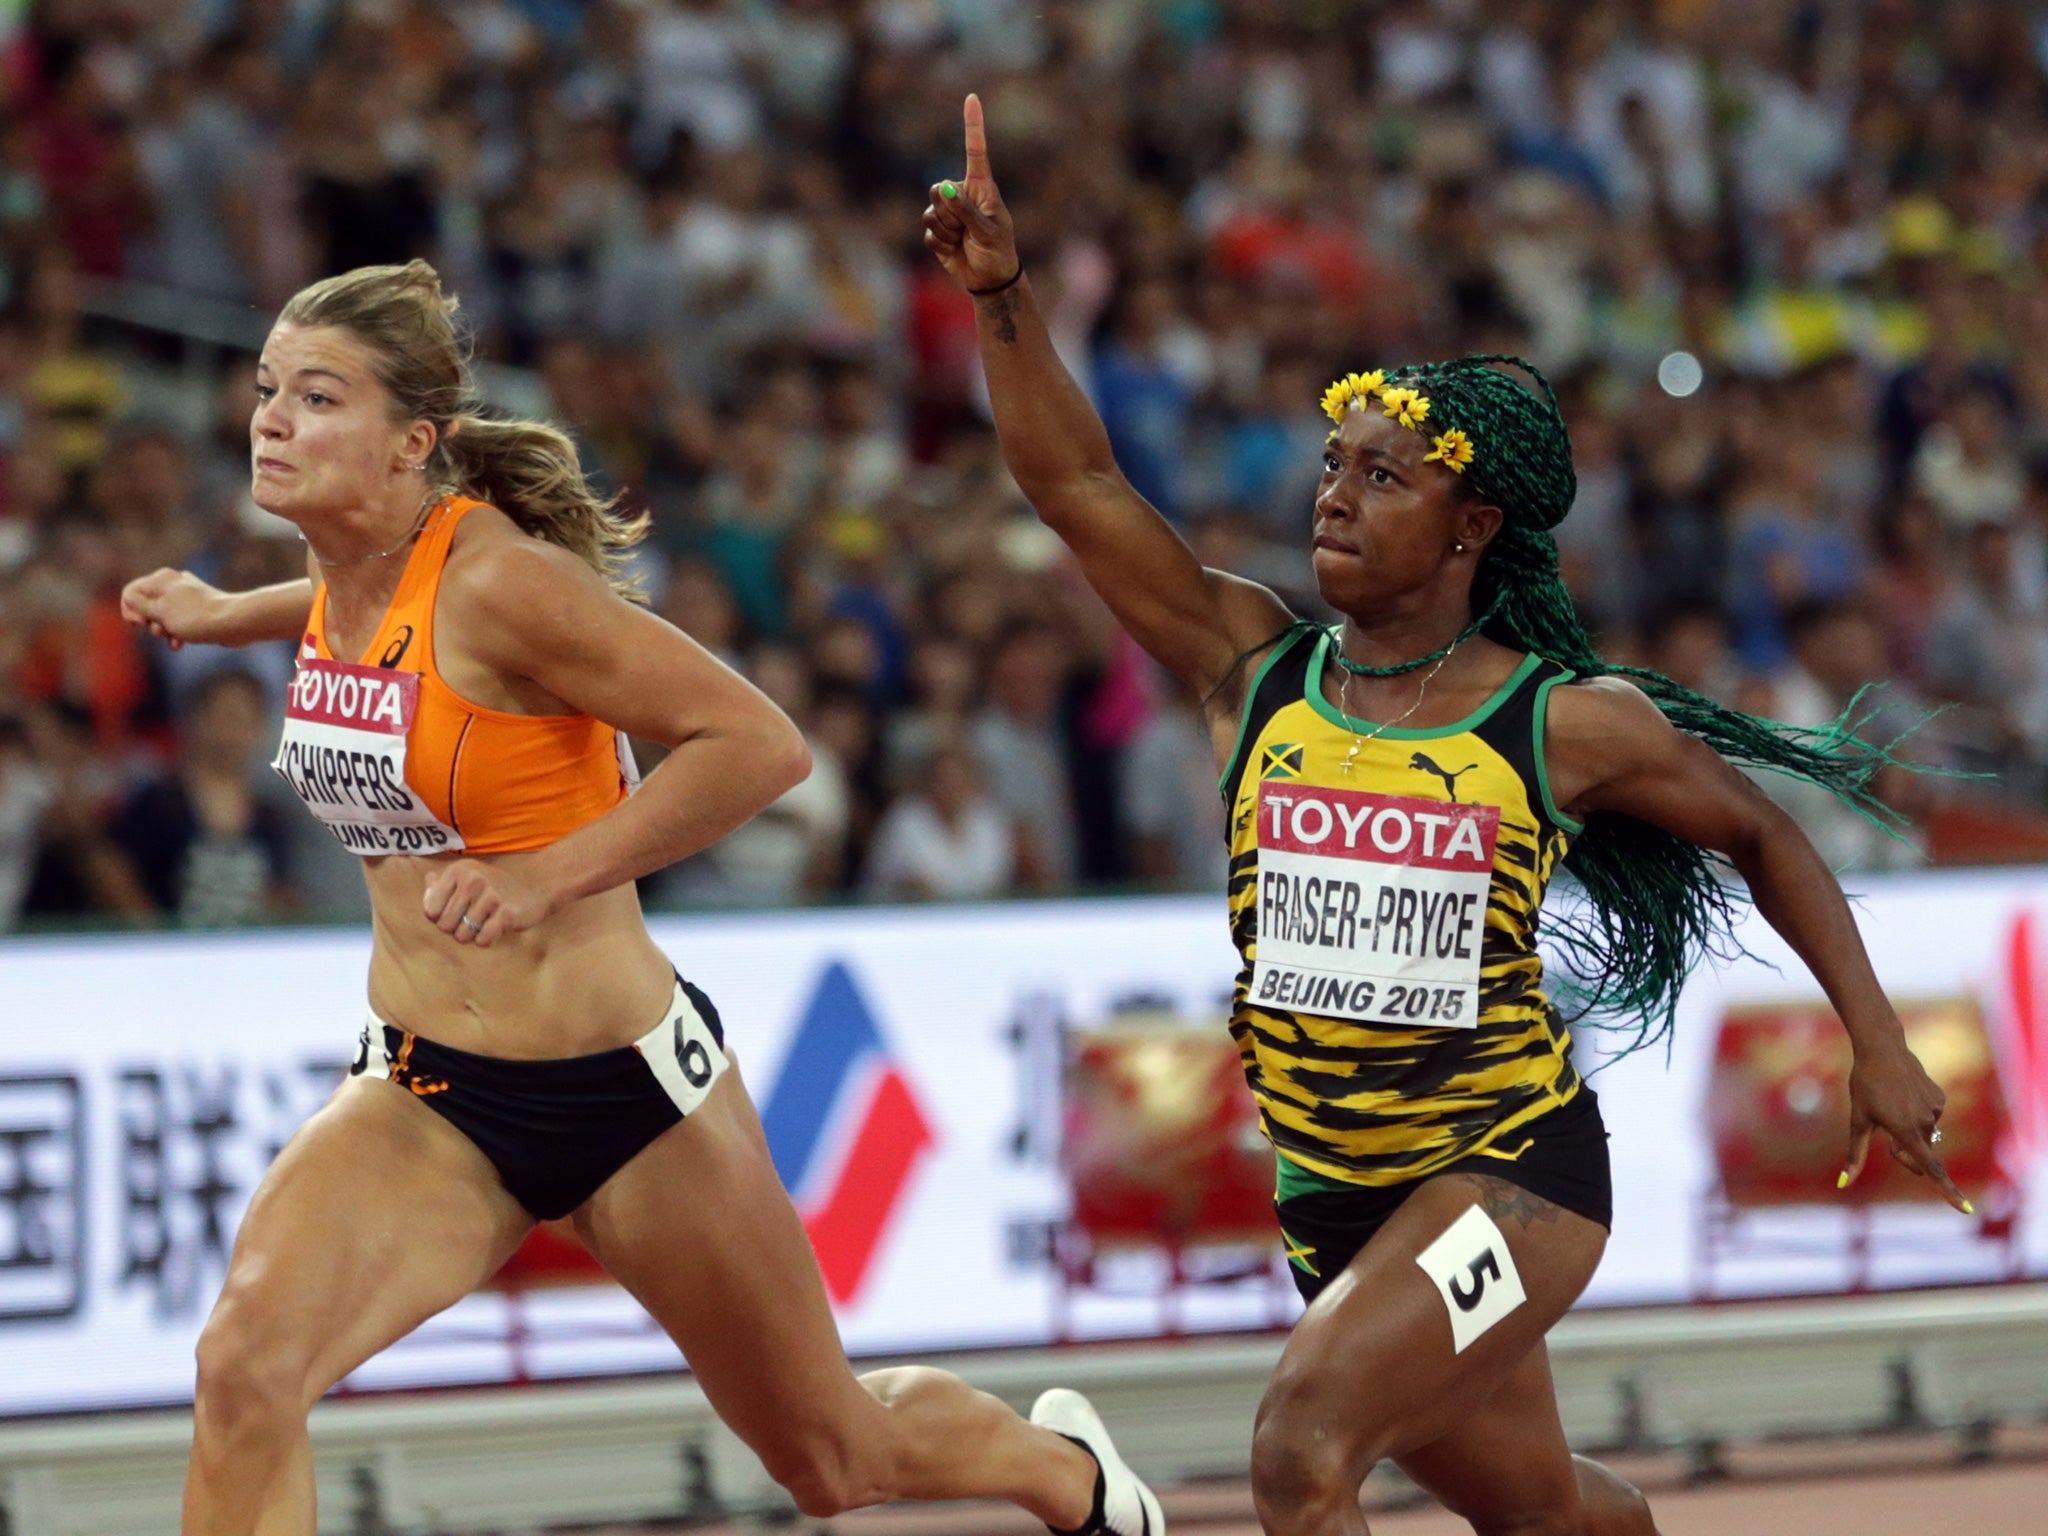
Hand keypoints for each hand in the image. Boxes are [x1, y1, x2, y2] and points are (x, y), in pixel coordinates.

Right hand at [120, 568, 224, 650]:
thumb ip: (139, 604)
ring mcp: (186, 597)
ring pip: (162, 617)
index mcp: (160, 579)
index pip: (130, 593)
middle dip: (149, 623)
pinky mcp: (197, 611)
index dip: (130, 611)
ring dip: (162, 630)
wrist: (233, 623)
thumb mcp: (159, 611)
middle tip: (160, 630)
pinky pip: (178, 623)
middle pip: (146, 606)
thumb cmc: (194, 617)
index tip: (140, 622)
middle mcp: (173, 584)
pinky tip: (179, 644)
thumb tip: (129, 596)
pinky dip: (176, 633)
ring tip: (171, 637)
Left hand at [421, 858, 554, 947]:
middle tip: (471, 919)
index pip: (430, 910)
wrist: (535, 887)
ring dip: (472, 936)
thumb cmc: (492, 887)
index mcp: (458, 870)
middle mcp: (473, 879)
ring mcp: (491, 896)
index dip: (440, 918)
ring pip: (463, 936)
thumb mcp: (465, 876)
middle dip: (456, 929)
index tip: (455, 911)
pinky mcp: (507, 913)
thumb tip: (426, 896)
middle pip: (444, 926)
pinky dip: (487, 940)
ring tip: (484, 922)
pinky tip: (496, 928)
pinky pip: (483, 940)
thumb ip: (438, 883)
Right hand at [922, 93, 1019, 293]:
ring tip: (963, 240)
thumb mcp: (988, 231)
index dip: (972, 125)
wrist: (990, 279)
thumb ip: (966, 211)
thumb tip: (945, 189)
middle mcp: (962, 195)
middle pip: (938, 188)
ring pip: (930, 212)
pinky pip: (928, 232)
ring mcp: (948, 212)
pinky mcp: (937, 230)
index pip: (976, 151)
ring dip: (946, 230)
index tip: (972, 98)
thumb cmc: (998, 251)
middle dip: (948, 211)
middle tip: (966, 228)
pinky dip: (941, 244)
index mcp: (982, 187)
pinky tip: (955, 249)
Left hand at [1842, 1034, 1969, 1212]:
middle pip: (1919, 1153)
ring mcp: (1935, 1109)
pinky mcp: (1940, 1098)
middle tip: (1886, 1137)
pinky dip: (1916, 1114)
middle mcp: (1925, 1122)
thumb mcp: (1858, 1121)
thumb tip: (1842, 1184)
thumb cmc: (1864, 1085)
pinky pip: (1929, 1116)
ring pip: (1923, 1134)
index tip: (1965, 1209)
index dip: (1947, 1191)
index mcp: (1906, 1131)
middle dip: (1904, 1153)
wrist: (1882, 1049)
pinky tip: (1903, 1095)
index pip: (1930, 1168)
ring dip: (1909, 1132)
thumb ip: (1855, 1155)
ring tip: (1890, 1107)